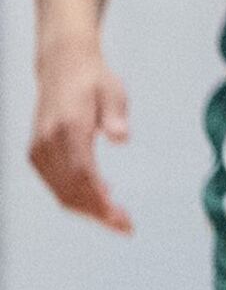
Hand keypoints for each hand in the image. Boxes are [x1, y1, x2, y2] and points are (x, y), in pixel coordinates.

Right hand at [29, 38, 132, 232]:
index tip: (120, 219)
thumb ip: (115, 116)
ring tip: (115, 218)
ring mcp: (39, 146)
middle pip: (70, 189)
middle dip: (97, 213)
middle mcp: (48, 140)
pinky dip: (72, 196)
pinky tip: (96, 198)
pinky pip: (52, 183)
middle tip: (124, 225)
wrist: (63, 64)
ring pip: (59, 190)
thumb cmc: (91, 79)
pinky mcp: (36, 150)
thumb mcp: (113, 91)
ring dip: (86, 209)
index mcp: (68, 127)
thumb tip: (120, 136)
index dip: (100, 202)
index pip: (83, 175)